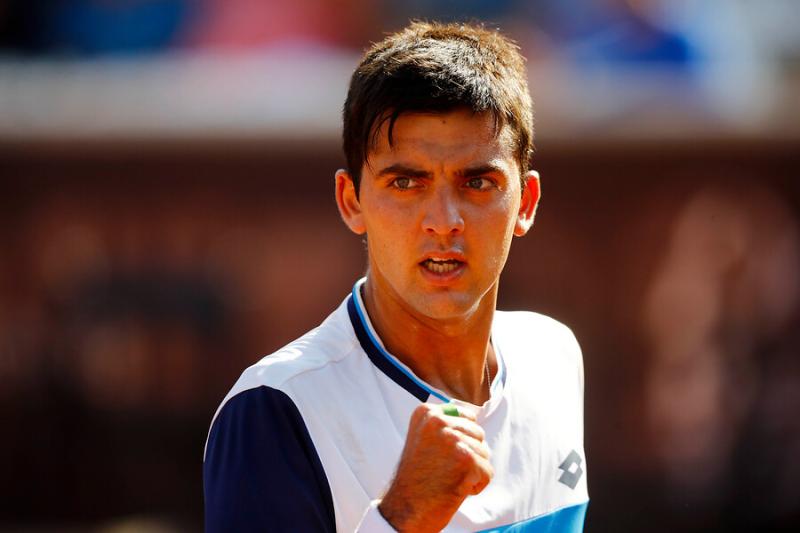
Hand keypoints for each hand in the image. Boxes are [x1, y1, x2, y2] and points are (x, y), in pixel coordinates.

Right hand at [378, 403, 492, 531]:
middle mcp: (438, 421)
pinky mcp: (466, 458)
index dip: (462, 439)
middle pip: (478, 433)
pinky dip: (476, 485)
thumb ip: (445, 426)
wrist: (404, 510)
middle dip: (468, 454)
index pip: (467, 416)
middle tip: (443, 469)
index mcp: (427, 413)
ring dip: (471, 471)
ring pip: (484, 453)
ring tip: (447, 478)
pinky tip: (455, 488)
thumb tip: (474, 417)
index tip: (441, 455)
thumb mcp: (423, 439)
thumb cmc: (416, 479)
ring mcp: (452, 438)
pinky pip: (487, 471)